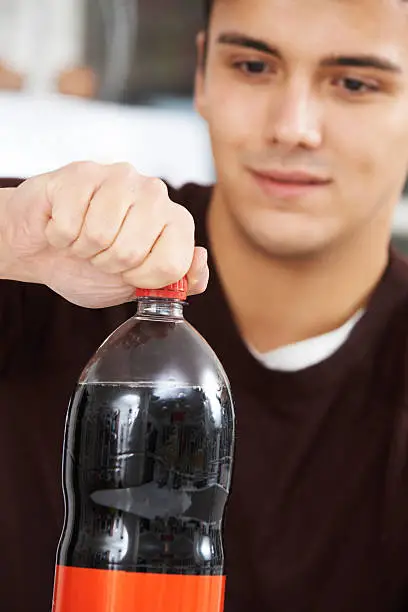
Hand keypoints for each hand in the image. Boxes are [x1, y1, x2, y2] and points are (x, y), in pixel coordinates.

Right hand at [0, 162, 207, 307]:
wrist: (40, 248)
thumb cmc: (91, 265)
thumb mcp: (139, 286)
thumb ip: (178, 282)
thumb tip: (200, 258)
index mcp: (175, 220)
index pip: (172, 265)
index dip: (142, 280)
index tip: (128, 272)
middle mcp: (154, 192)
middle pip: (132, 251)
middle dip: (107, 264)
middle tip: (98, 253)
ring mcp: (118, 177)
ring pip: (100, 235)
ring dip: (82, 249)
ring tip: (82, 239)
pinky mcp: (80, 173)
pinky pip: (68, 224)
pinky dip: (59, 236)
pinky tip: (63, 224)